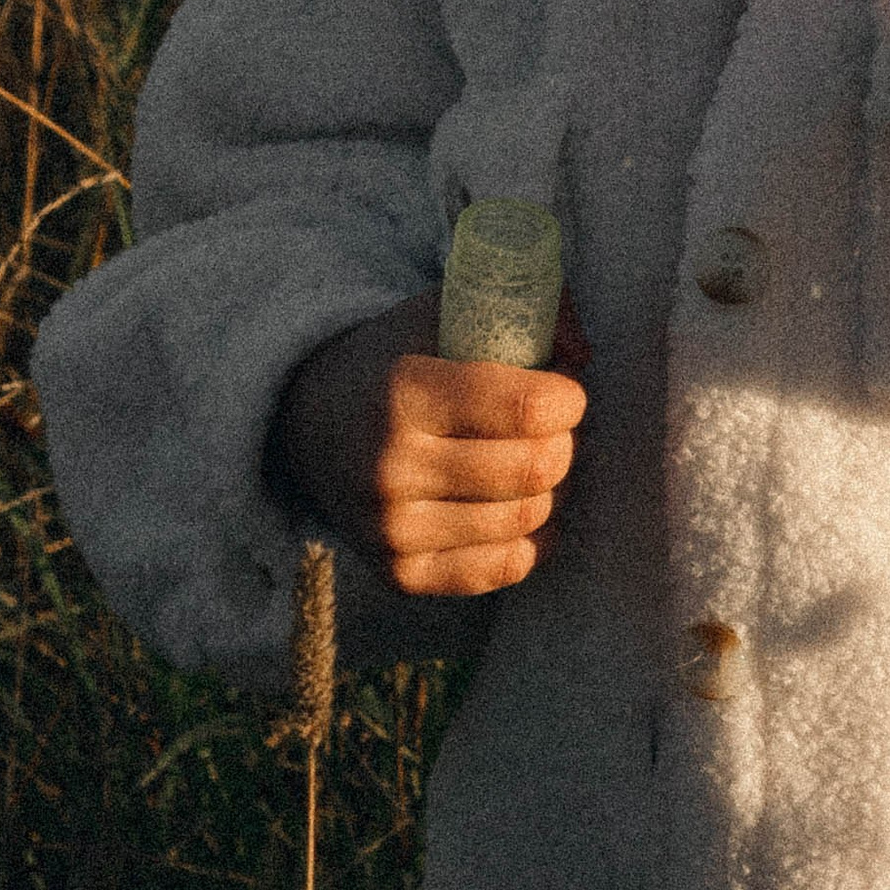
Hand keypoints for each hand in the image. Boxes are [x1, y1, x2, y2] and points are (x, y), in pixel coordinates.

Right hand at [271, 286, 588, 597]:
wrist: (307, 426)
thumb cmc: (394, 362)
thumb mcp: (443, 315)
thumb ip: (523, 314)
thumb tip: (583, 354)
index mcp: (404, 393)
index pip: (529, 408)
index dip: (568, 398)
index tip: (560, 390)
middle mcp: (393, 468)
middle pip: (537, 468)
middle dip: (563, 442)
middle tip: (549, 429)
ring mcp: (393, 530)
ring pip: (529, 518)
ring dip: (549, 489)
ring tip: (529, 461)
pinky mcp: (402, 575)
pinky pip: (507, 567)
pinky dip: (528, 537)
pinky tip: (512, 505)